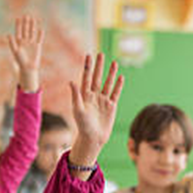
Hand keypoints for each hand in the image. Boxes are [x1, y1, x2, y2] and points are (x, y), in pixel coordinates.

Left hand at [7, 15, 44, 92]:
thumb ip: (12, 43)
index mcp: (18, 41)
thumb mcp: (15, 51)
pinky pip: (39, 39)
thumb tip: (9, 34)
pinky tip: (41, 29)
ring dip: (32, 26)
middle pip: (25, 30)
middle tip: (26, 15)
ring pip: (32, 32)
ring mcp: (31, 43)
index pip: (18, 31)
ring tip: (33, 19)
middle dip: (26, 23)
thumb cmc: (20, 60)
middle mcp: (25, 41)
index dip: (18, 25)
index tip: (18, 18)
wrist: (28, 67)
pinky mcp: (38, 47)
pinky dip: (40, 34)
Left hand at [67, 53, 123, 174]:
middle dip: (99, 66)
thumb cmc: (82, 125)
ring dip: (111, 73)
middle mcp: (94, 96)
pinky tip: (120, 77)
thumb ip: (75, 95)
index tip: (88, 55)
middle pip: (97, 77)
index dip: (87, 66)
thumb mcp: (77, 110)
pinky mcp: (111, 106)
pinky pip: (115, 93)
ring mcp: (103, 100)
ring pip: (108, 84)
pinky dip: (118, 86)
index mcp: (84, 95)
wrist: (93, 138)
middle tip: (101, 54)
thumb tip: (71, 81)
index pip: (86, 77)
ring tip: (114, 63)